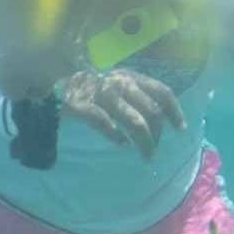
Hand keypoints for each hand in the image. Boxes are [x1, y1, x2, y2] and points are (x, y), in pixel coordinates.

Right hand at [62, 69, 185, 158]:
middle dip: (157, 135)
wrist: (53, 84)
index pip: (162, 92)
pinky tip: (121, 144)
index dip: (175, 111)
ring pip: (135, 122)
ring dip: (144, 142)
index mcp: (130, 76)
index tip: (180, 129)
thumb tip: (159, 114)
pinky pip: (105, 124)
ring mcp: (102, 94)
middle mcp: (120, 83)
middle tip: (153, 150)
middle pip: (152, 112)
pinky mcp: (84, 106)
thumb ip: (135, 92)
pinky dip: (117, 136)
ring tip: (146, 156)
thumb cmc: (90, 87)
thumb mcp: (116, 82)